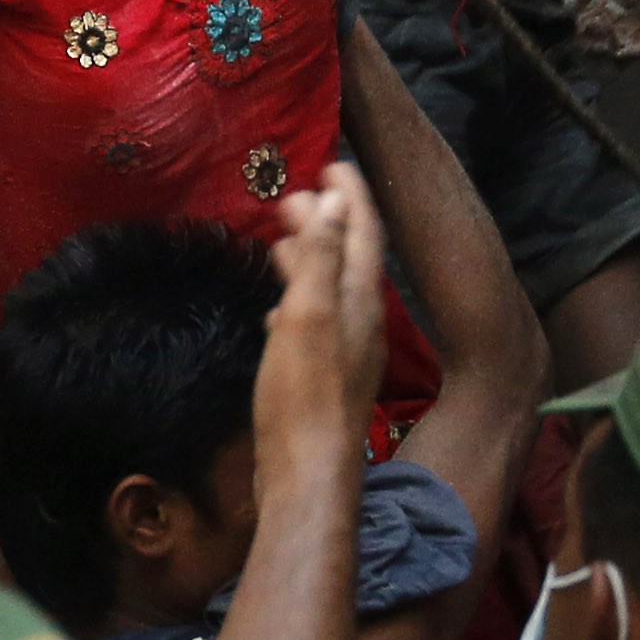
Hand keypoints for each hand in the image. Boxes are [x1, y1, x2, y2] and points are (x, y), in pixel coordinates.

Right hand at [258, 163, 386, 455]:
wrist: (308, 476)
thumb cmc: (304, 395)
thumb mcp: (308, 316)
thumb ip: (320, 260)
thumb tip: (332, 203)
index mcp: (361, 301)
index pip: (364, 232)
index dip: (352, 196)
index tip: (333, 163)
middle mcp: (363, 324)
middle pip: (348, 259)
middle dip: (326, 223)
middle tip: (294, 195)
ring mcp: (346, 355)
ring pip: (329, 292)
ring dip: (309, 261)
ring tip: (280, 240)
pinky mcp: (324, 382)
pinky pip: (314, 326)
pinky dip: (296, 304)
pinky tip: (275, 310)